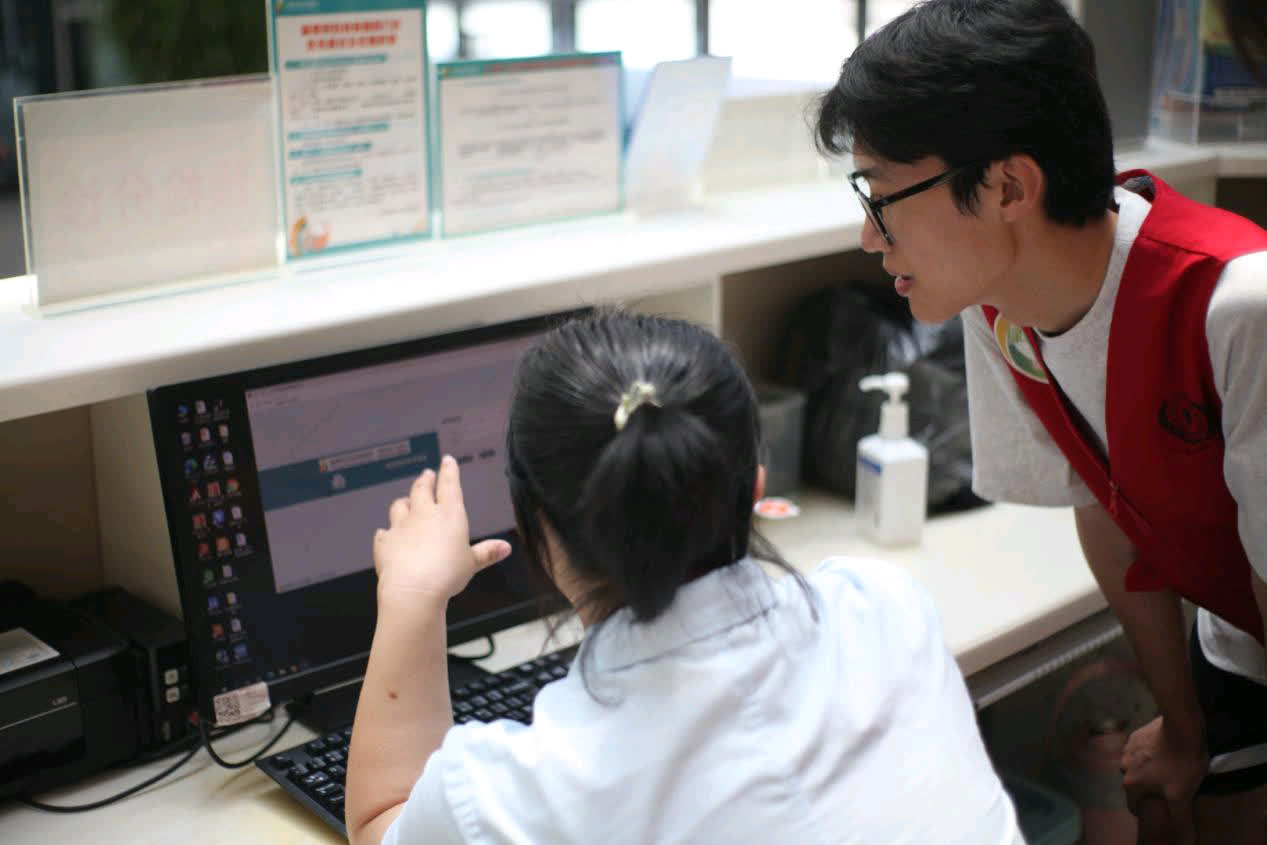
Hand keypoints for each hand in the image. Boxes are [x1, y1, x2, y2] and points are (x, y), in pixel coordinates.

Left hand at [373, 455, 510, 602]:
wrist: (413, 588)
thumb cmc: (447, 574)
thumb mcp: (472, 563)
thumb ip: (487, 553)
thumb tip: (506, 548)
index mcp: (449, 514)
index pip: (449, 485)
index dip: (449, 471)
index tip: (447, 460)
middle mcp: (424, 514)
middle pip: (421, 489)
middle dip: (425, 480)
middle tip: (426, 474)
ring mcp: (401, 526)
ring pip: (400, 506)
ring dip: (404, 502)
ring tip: (406, 501)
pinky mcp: (385, 542)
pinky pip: (383, 533)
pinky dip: (386, 532)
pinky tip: (385, 533)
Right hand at [1120, 715, 1207, 844]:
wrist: (1182, 727)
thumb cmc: (1180, 763)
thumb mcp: (1183, 795)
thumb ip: (1179, 816)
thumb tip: (1183, 838)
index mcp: (1131, 783)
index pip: (1134, 806)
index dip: (1148, 809)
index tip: (1162, 806)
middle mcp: (1123, 766)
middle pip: (1135, 785)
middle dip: (1148, 787)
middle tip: (1168, 785)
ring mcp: (1127, 748)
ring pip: (1136, 766)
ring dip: (1148, 769)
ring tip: (1168, 765)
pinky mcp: (1135, 734)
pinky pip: (1140, 750)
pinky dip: (1149, 753)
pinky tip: (1164, 751)